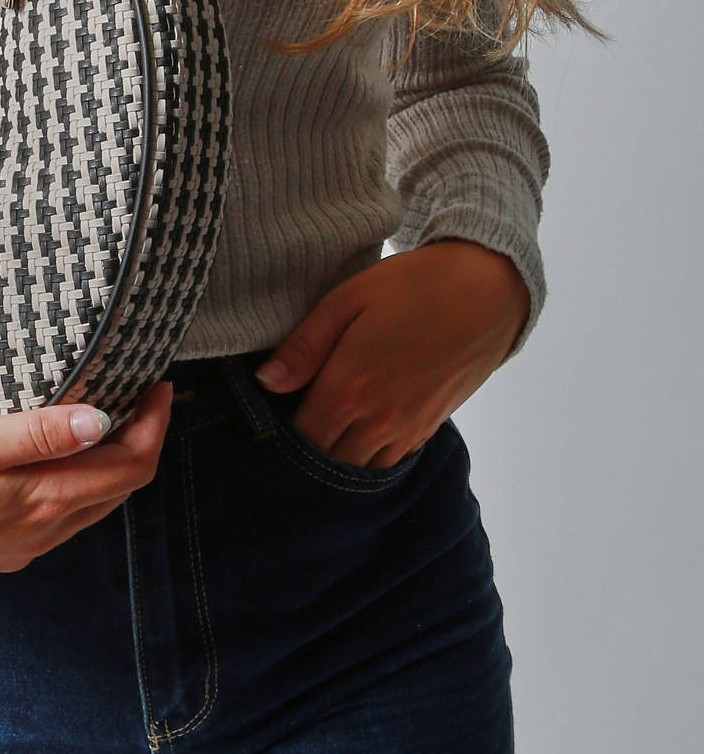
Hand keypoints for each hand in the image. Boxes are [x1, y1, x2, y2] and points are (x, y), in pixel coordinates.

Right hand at [0, 378, 173, 593]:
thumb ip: (37, 435)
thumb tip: (102, 421)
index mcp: (42, 503)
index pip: (129, 466)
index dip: (154, 424)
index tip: (158, 384)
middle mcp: (42, 532)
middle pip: (119, 488)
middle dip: (141, 440)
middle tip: (143, 394)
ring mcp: (22, 547)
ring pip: (93, 505)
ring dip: (113, 464)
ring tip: (112, 418)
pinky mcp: (0, 552)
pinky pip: (63, 518)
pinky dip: (81, 483)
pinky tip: (62, 459)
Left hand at [252, 240, 530, 467]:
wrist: (487, 290)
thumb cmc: (412, 286)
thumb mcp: (347, 300)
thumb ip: (303, 346)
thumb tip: (266, 382)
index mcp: (348, 388)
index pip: (300, 436)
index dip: (280, 431)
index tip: (271, 413)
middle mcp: (377, 420)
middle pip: (326, 459)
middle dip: (305, 448)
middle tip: (293, 421)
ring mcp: (407, 429)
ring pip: (359, 467)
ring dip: (337, 455)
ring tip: (324, 426)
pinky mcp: (429, 428)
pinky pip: (388, 460)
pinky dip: (367, 454)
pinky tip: (358, 428)